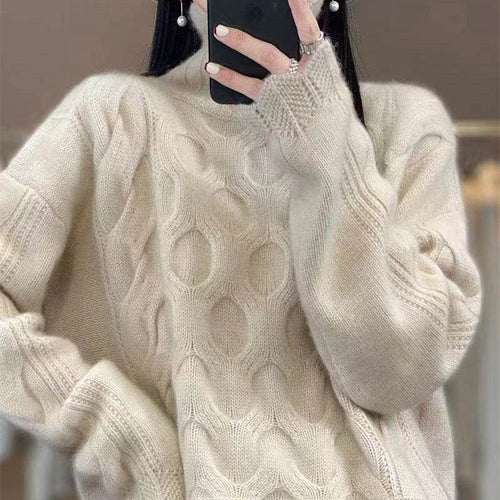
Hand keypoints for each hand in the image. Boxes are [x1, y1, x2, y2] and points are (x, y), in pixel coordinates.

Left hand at [202, 0, 322, 102]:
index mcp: (316, 66)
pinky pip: (247, 91)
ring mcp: (283, 94)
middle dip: (244, 37)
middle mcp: (299, 78)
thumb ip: (305, 55)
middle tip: (222, 24)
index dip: (299, 11)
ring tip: (215, 36)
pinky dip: (229, 79)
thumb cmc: (318, 108)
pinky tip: (213, 69)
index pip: (308, 31)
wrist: (322, 143)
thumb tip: (282, 29)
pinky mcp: (270, 109)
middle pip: (270, 52)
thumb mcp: (321, 79)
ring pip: (259, 71)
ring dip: (237, 51)